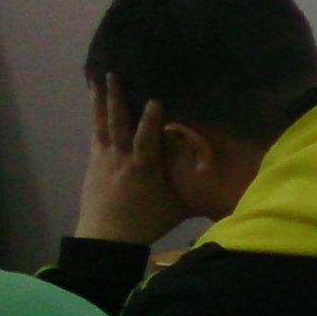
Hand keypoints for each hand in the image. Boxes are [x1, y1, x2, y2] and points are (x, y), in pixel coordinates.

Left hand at [73, 76, 189, 245]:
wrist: (106, 239)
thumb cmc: (147, 222)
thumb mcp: (177, 207)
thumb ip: (194, 186)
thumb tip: (222, 175)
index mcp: (143, 169)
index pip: (146, 140)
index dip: (150, 121)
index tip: (153, 100)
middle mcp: (121, 159)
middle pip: (117, 124)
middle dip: (116, 99)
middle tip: (113, 75)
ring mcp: (104, 160)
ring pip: (101, 125)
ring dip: (99, 102)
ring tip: (96, 80)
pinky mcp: (94, 165)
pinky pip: (95, 136)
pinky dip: (95, 120)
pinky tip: (95, 109)